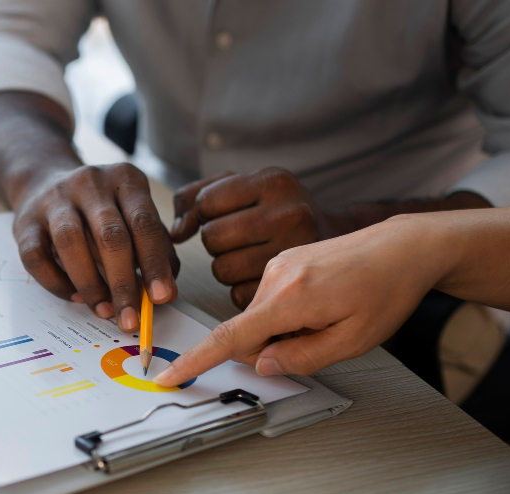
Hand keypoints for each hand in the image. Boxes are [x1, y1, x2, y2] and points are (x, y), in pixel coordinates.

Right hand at [13, 163, 179, 331]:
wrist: (46, 181)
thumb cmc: (101, 209)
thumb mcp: (133, 215)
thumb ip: (155, 248)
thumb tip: (166, 291)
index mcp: (125, 179)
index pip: (144, 223)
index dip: (154, 264)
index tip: (161, 298)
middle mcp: (90, 183)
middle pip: (110, 236)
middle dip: (123, 283)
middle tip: (131, 319)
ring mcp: (54, 199)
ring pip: (71, 243)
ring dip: (91, 285)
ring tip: (104, 312)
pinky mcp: (25, 221)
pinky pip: (36, 257)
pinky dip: (56, 282)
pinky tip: (75, 297)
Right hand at [154, 217, 445, 385]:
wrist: (404, 246)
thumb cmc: (386, 291)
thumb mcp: (353, 341)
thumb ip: (303, 358)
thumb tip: (263, 365)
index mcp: (290, 299)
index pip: (230, 337)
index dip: (197, 360)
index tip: (170, 375)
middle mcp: (275, 277)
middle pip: (248, 333)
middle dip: (272, 348)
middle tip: (321, 338)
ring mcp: (277, 266)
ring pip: (259, 319)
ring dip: (283, 330)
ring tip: (328, 316)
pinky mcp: (281, 261)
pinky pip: (269, 302)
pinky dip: (286, 314)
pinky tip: (322, 303)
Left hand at [171, 167, 326, 308]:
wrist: (333, 236)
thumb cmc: (277, 209)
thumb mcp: (242, 186)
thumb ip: (196, 197)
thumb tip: (176, 232)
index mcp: (274, 182)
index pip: (206, 202)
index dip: (204, 212)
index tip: (222, 214)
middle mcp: (289, 213)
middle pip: (212, 237)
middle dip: (214, 241)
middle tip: (236, 238)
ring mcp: (294, 253)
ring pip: (222, 269)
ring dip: (225, 265)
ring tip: (248, 254)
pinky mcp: (292, 288)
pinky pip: (238, 295)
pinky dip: (240, 288)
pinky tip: (258, 274)